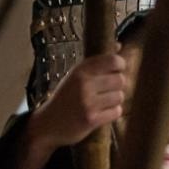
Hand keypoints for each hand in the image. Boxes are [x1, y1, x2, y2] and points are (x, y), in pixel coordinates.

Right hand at [15, 53, 126, 168]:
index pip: (113, 61)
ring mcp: (87, 102)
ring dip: (115, 100)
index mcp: (80, 70)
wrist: (48, 123)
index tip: (117, 70)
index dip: (120, 65)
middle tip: (108, 90)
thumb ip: (97, 62)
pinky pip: (117, 112)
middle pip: (120, 80)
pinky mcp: (91, 119)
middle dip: (118, 85)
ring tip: (102, 102)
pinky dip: (112, 113)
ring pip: (120, 96)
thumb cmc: (66, 97)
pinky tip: (101, 112)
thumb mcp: (76, 75)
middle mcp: (84, 84)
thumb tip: (120, 45)